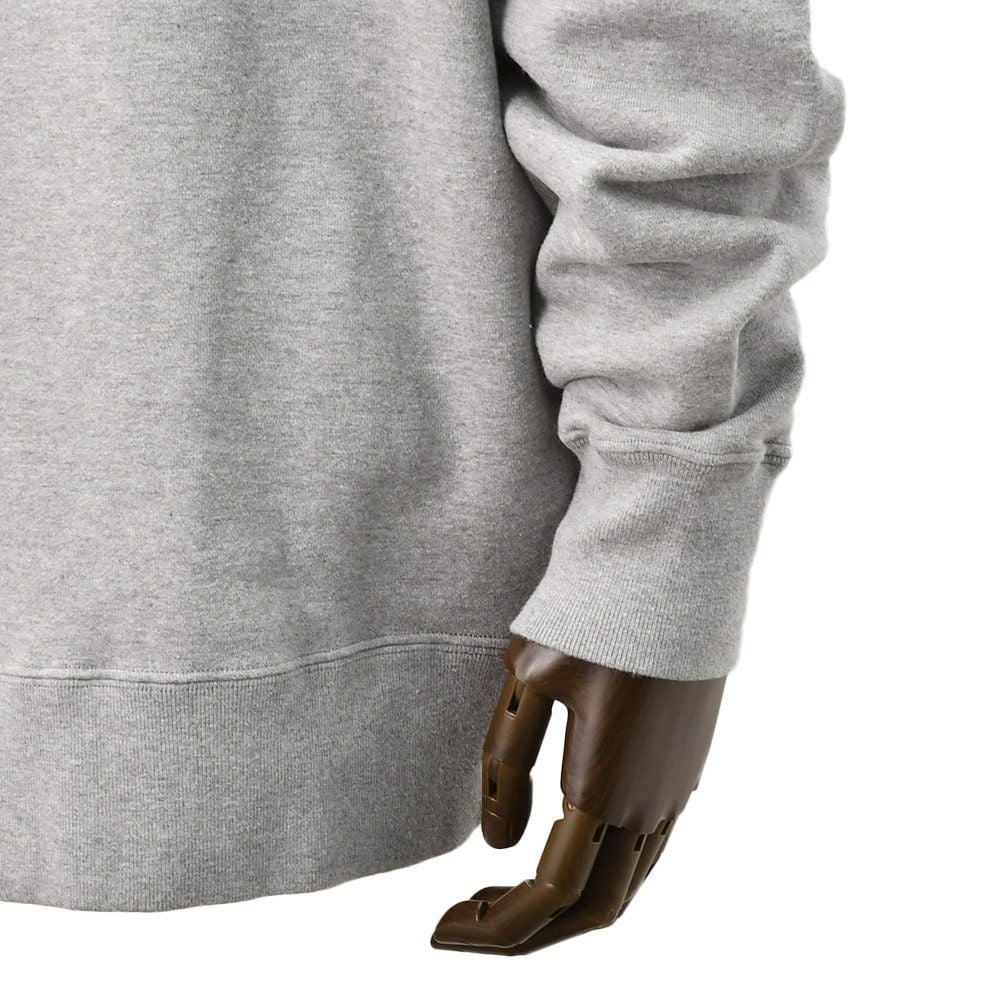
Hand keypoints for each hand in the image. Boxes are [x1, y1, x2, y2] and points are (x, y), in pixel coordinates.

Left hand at [430, 634, 725, 954]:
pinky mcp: (685, 768)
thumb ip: (505, 765)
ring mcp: (675, 790)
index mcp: (602, 788)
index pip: (547, 894)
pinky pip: (648, 850)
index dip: (494, 928)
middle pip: (593, 910)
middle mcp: (647, 805)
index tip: (442, 930)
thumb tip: (496, 843)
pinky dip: (604, 874)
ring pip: (627, 886)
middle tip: (470, 918)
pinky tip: (566, 848)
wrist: (668, 572)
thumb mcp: (527, 679)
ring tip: (509, 892)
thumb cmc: (590, 618)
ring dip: (569, 906)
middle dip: (529, 931)